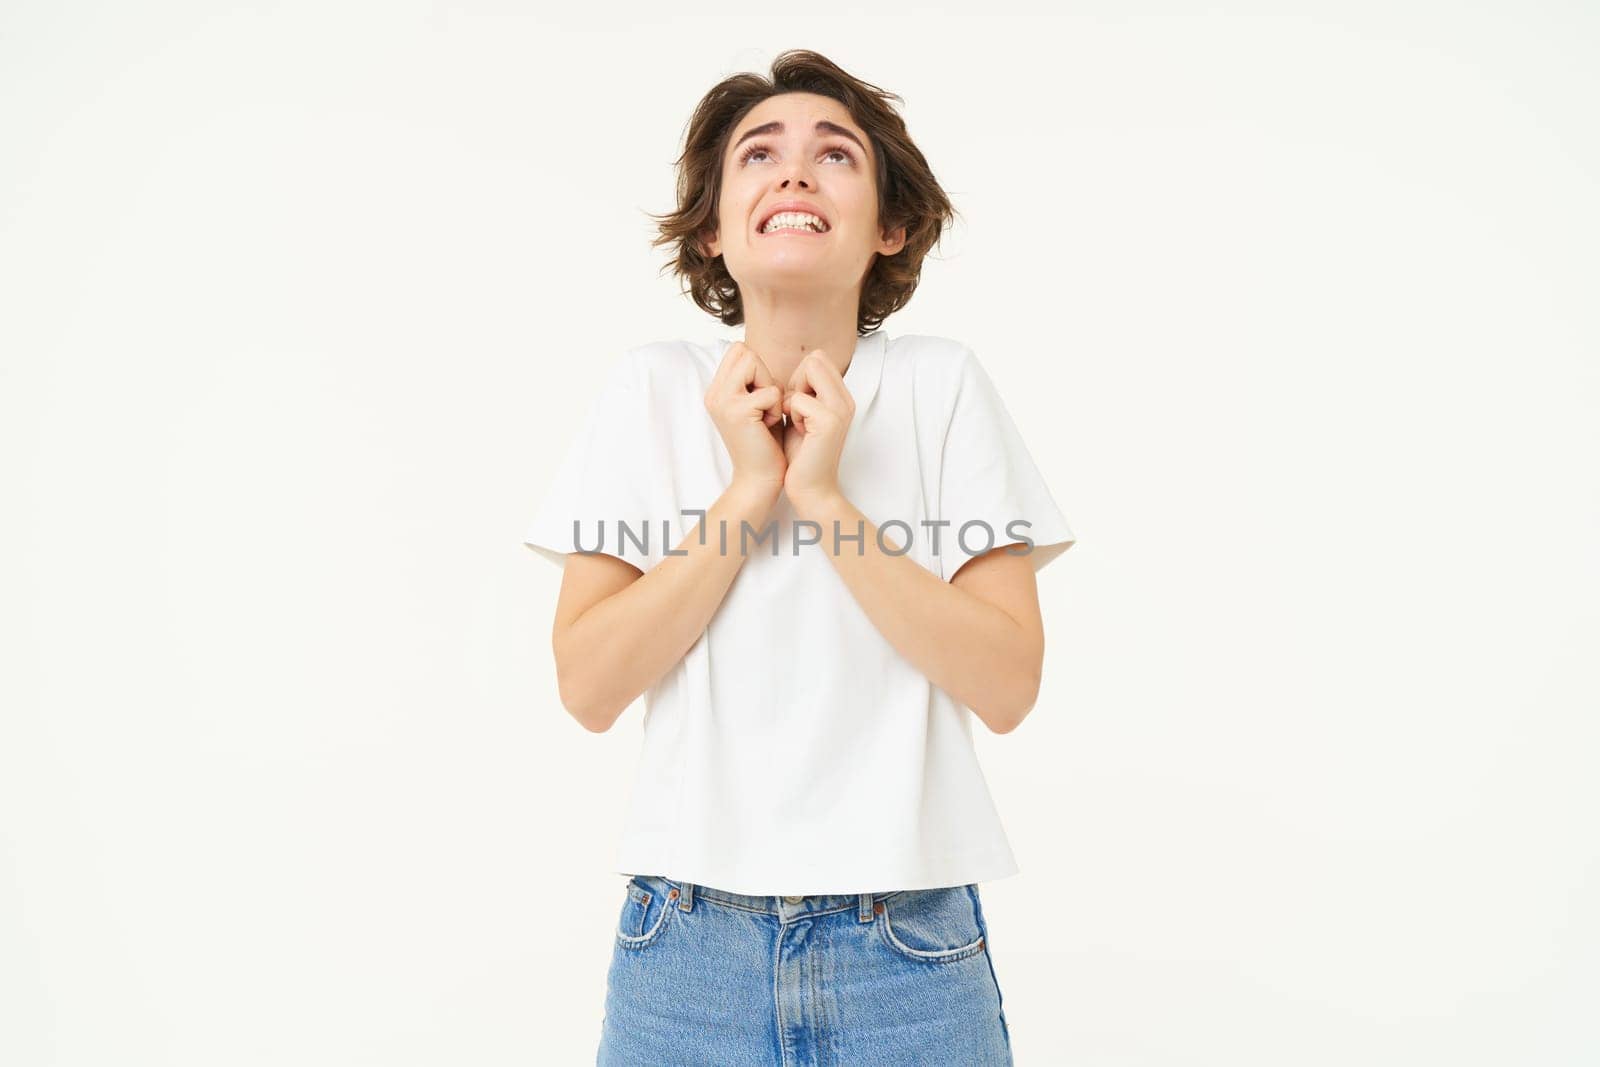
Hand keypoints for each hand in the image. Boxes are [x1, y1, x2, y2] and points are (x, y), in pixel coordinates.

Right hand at [704, 341, 785, 496]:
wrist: (760, 479)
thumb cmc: (765, 442)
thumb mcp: (756, 404)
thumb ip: (751, 380)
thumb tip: (755, 353)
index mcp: (716, 390)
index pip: (738, 350)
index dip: (758, 369)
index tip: (761, 400)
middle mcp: (713, 393)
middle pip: (744, 351)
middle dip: (763, 376)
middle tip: (764, 408)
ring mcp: (721, 400)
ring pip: (754, 362)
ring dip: (770, 390)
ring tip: (765, 416)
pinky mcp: (736, 411)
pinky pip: (771, 391)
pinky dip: (777, 409)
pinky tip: (768, 427)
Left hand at [780, 351, 854, 513]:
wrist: (810, 490)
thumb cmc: (801, 455)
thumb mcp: (800, 416)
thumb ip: (801, 392)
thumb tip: (789, 370)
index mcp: (841, 397)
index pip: (818, 358)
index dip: (799, 377)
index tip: (796, 405)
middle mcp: (846, 400)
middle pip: (815, 359)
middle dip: (796, 382)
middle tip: (796, 413)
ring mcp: (840, 409)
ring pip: (809, 371)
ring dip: (794, 396)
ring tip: (799, 422)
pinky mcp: (830, 421)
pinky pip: (798, 399)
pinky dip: (791, 415)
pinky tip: (800, 434)